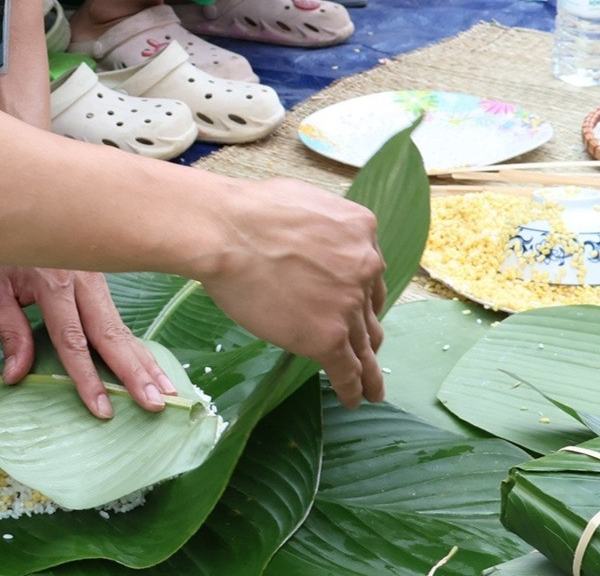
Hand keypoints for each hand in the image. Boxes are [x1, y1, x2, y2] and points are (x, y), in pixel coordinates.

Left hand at [0, 263, 176, 418]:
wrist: (14, 203)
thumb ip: (9, 330)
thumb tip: (16, 376)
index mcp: (53, 280)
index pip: (73, 339)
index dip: (87, 377)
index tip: (102, 409)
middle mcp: (83, 278)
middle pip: (111, 333)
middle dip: (134, 373)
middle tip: (155, 405)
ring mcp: (97, 276)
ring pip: (122, 326)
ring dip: (145, 362)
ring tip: (167, 392)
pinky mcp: (102, 278)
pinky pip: (119, 317)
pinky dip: (137, 345)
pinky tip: (153, 367)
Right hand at [204, 178, 387, 407]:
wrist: (227, 233)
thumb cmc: (247, 211)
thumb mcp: (304, 200)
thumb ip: (322, 226)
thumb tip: (309, 239)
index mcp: (362, 231)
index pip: (368, 271)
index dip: (361, 292)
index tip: (356, 307)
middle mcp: (365, 267)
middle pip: (370, 309)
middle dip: (367, 329)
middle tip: (367, 347)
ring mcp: (349, 305)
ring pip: (365, 344)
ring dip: (370, 370)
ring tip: (372, 389)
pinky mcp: (329, 336)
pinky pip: (348, 369)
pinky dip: (352, 387)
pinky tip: (352, 398)